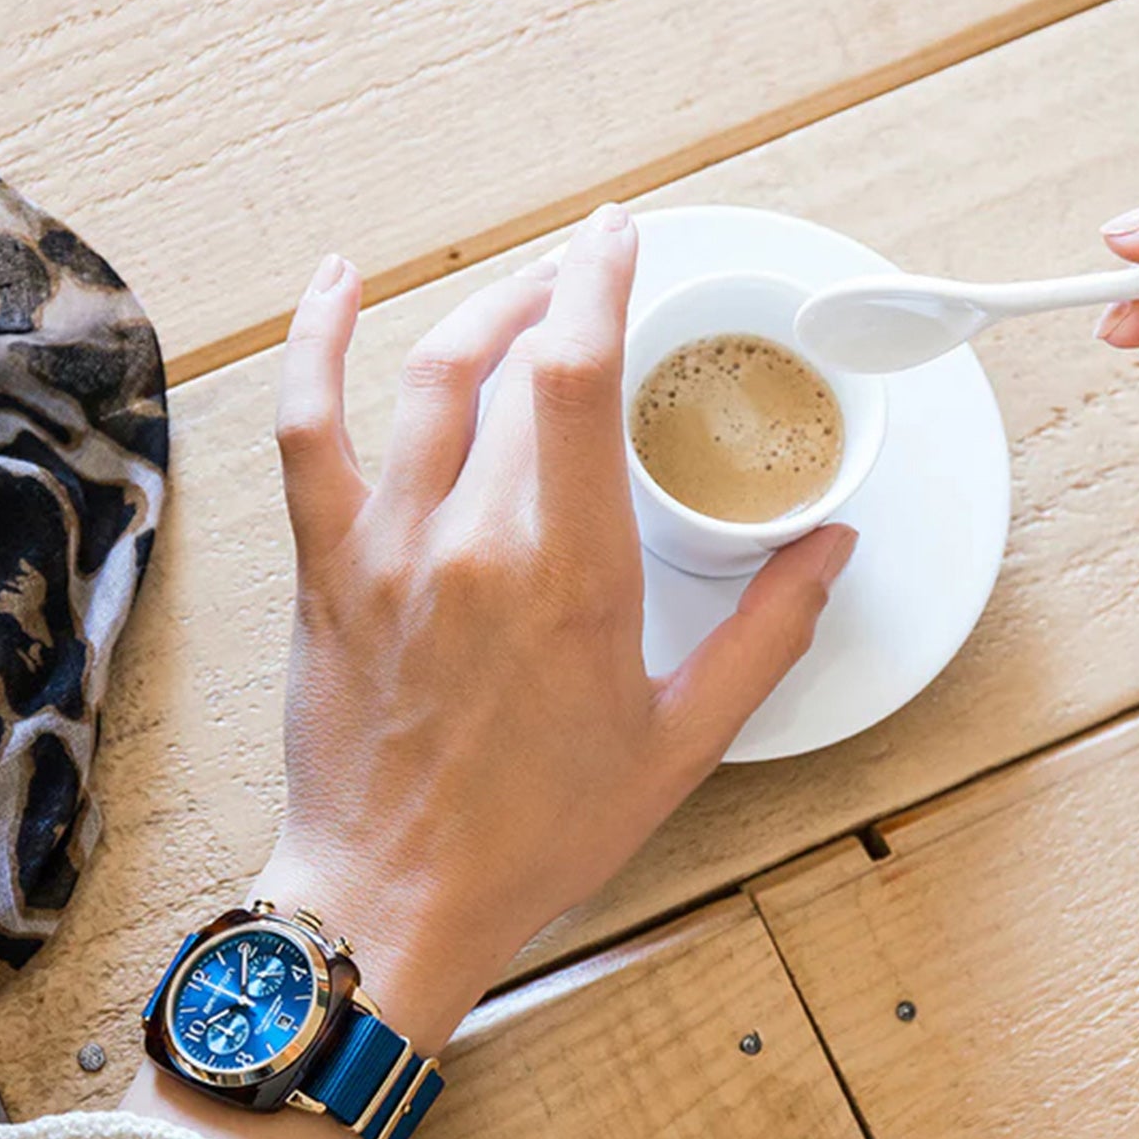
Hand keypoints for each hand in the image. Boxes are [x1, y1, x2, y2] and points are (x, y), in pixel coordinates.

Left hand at [124, 205, 853, 1138]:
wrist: (391, 899)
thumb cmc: (536, 834)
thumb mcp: (680, 743)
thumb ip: (766, 634)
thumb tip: (831, 547)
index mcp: (573, 572)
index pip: (584, 376)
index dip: (604, 282)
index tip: (624, 238)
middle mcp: (475, 539)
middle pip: (519, 364)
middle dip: (562, 297)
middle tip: (595, 274)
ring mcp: (388, 546)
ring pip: (429, 377)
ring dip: (482, 312)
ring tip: (524, 289)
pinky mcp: (325, 567)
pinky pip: (307, 428)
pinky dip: (316, 344)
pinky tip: (338, 282)